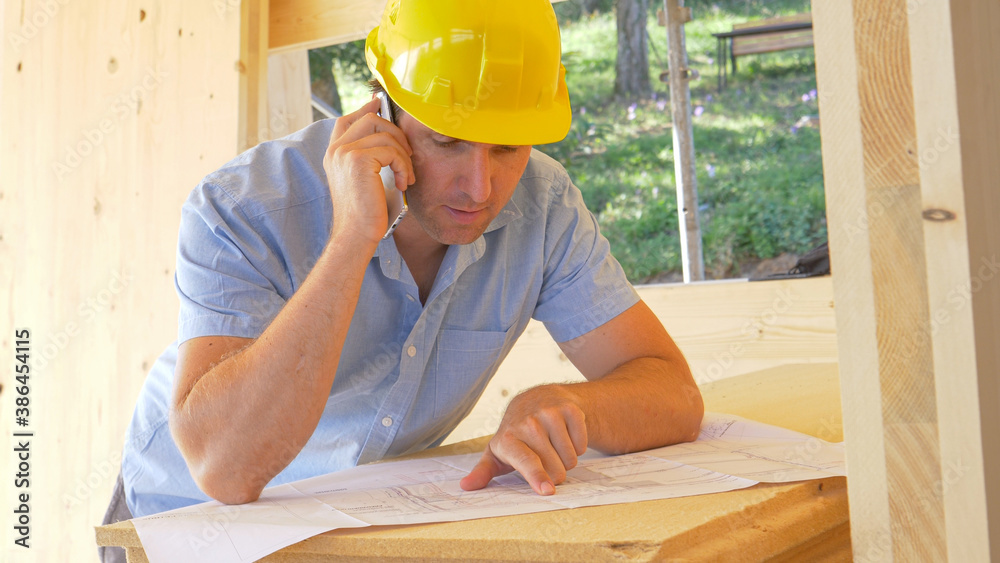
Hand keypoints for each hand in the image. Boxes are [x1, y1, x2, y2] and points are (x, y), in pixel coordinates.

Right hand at [323, 98, 414, 244]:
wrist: (356, 235)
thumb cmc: (366, 212)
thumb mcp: (366, 179)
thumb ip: (371, 156)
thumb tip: (389, 134)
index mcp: (334, 153)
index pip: (347, 119)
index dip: (366, 108)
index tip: (381, 104)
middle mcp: (335, 150)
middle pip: (371, 119)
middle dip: (396, 133)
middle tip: (407, 157)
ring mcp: (344, 152)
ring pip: (385, 134)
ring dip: (404, 155)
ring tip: (406, 177)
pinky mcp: (357, 160)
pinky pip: (391, 150)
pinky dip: (403, 166)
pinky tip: (403, 184)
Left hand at [459, 385, 587, 495]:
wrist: (536, 399)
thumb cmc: (515, 434)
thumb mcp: (497, 452)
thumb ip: (483, 471)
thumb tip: (466, 486)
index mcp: (509, 438)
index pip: (526, 461)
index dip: (537, 477)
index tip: (547, 491)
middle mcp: (528, 423)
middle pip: (555, 468)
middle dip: (554, 472)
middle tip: (545, 459)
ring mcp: (550, 413)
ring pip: (570, 458)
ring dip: (566, 460)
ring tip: (553, 448)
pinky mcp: (569, 409)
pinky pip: (582, 445)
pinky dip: (578, 447)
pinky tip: (565, 436)